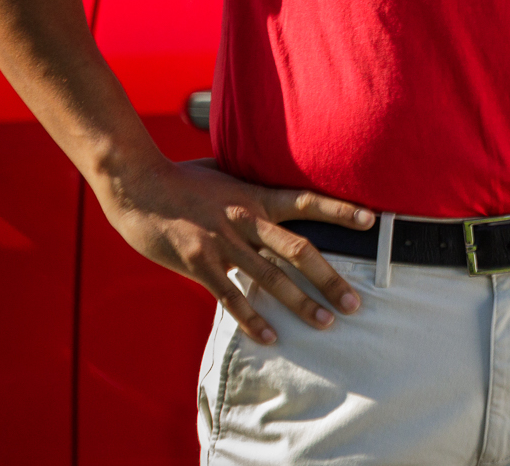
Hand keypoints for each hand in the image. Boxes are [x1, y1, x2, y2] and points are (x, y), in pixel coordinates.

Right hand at [98, 157, 376, 343]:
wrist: (138, 185)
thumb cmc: (184, 178)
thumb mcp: (227, 173)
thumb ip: (254, 185)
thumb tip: (277, 187)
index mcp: (257, 196)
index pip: (308, 201)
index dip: (340, 210)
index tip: (371, 221)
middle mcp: (246, 219)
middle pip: (298, 249)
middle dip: (328, 278)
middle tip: (354, 302)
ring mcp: (223, 242)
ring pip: (270, 277)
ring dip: (299, 303)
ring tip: (325, 323)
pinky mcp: (198, 262)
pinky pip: (230, 296)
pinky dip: (251, 319)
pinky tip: (270, 337)